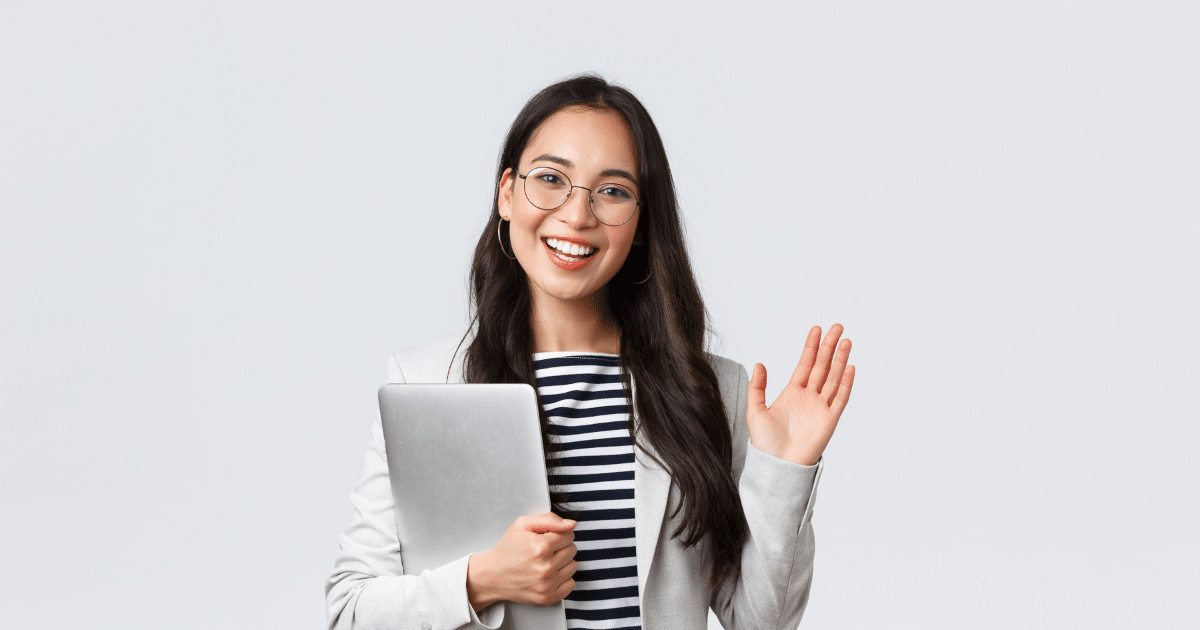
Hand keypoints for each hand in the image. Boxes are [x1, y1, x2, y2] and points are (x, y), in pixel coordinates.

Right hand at [466, 512, 576, 610]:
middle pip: (572, 550)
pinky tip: (549, 574)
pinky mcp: (548, 598)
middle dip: (561, 547)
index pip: (569, 535)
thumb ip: (549, 519)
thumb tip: (571, 524)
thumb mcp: (522, 525)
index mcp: (540, 547)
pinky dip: (562, 578)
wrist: (492, 575)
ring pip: (573, 566)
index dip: (558, 533)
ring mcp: (547, 585)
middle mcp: (545, 568)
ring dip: (563, 562)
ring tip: (546, 561)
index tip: (546, 537)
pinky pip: (571, 583)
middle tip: (544, 550)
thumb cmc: (508, 549)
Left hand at [746, 324, 854, 465]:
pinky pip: (840, 398)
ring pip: (833, 378)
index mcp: (792, 393)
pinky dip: (846, 383)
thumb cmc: (766, 444)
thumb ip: (757, 387)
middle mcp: (808, 397)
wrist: (778, 466)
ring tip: (846, 341)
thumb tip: (760, 364)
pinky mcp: (829, 419)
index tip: (817, 330)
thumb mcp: (755, 411)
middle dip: (829, 346)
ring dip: (840, 359)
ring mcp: (820, 407)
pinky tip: (850, 367)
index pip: (805, 364)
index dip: (811, 347)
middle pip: (822, 366)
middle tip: (837, 327)